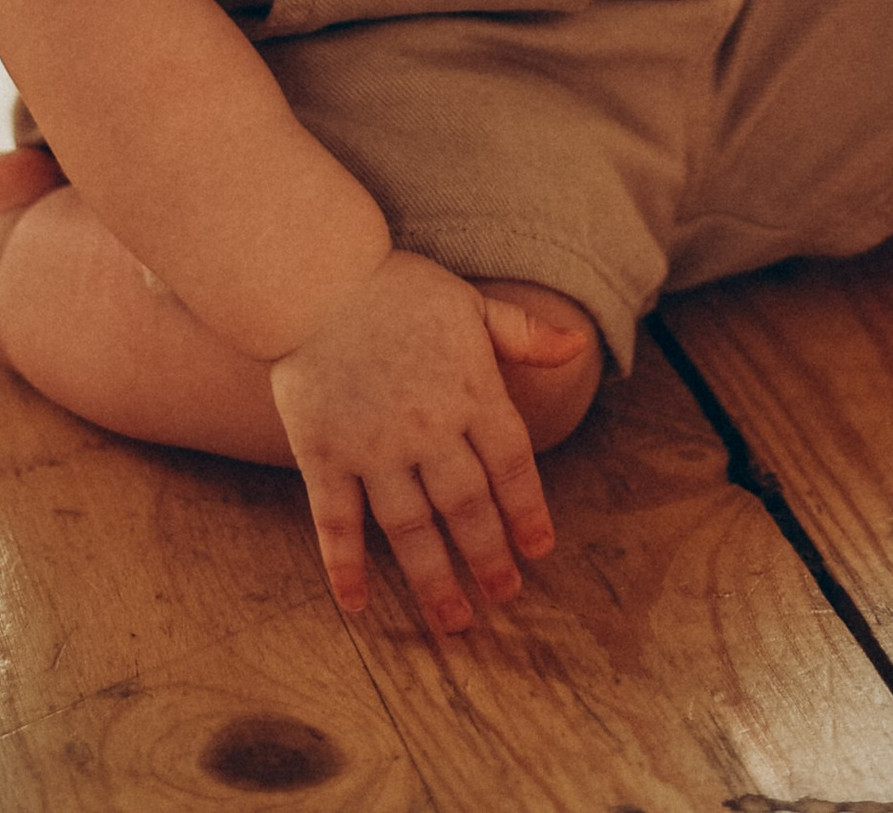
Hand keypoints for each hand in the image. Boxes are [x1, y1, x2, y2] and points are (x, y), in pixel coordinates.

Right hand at [268, 250, 575, 633]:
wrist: (314, 274)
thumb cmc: (396, 287)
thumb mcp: (468, 303)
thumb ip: (521, 333)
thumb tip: (578, 344)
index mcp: (470, 391)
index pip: (511, 464)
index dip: (527, 510)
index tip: (538, 548)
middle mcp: (428, 428)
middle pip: (467, 506)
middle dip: (488, 556)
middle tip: (504, 596)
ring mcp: (374, 447)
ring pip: (411, 528)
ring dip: (433, 578)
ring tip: (453, 619)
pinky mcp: (325, 454)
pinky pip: (337, 521)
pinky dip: (346, 566)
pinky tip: (358, 604)